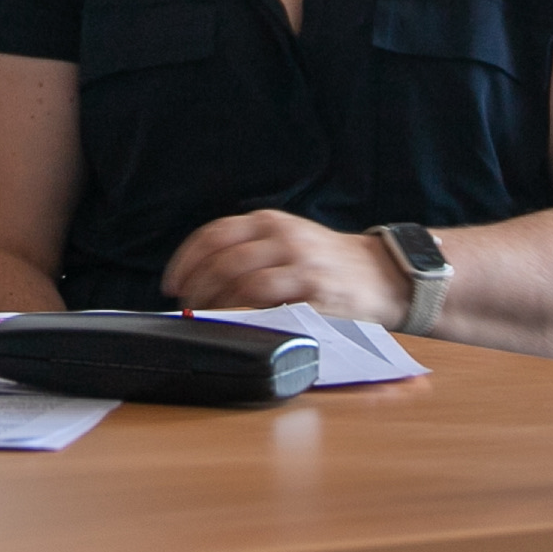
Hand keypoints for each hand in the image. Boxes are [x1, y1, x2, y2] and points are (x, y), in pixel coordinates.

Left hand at [159, 208, 410, 322]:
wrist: (381, 273)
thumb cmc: (324, 261)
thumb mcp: (286, 238)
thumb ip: (248, 247)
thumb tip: (198, 275)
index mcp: (271, 222)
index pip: (213, 236)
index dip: (185, 262)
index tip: (172, 284)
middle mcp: (285, 239)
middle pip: (223, 262)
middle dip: (196, 290)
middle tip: (186, 308)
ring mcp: (303, 268)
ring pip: (244, 285)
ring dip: (217, 307)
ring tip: (207, 320)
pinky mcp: (318, 297)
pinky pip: (273, 309)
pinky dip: (247, 320)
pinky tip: (235, 329)